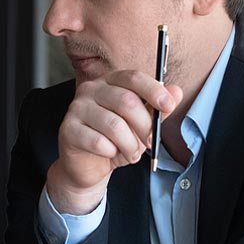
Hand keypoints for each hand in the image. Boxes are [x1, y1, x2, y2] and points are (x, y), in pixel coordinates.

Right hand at [47, 70, 180, 214]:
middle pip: (127, 102)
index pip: (133, 77)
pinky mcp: (68, 129)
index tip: (168, 106)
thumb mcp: (141, 125)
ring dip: (130, 145)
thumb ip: (157, 108)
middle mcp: (91, 90)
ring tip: (131, 153)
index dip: (153, 91)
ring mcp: (76, 108)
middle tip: (150, 142)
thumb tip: (176, 92)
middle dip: (145, 127)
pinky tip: (110, 154)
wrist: (89, 166)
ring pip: (114, 125)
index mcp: (110, 82)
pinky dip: (111, 152)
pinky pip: (98, 142)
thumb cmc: (115, 141)